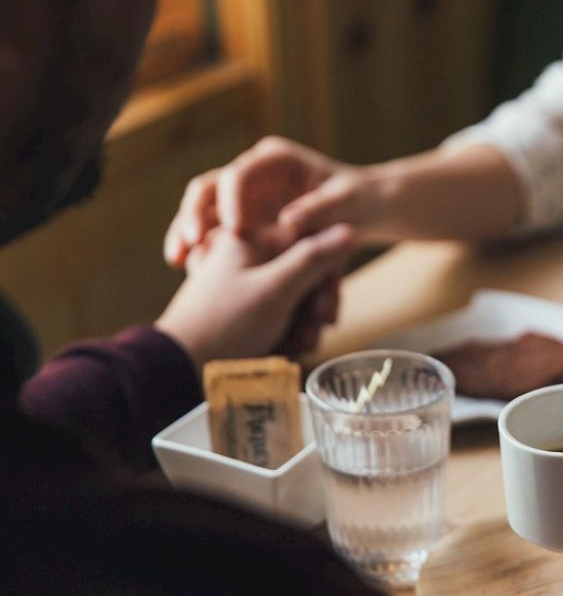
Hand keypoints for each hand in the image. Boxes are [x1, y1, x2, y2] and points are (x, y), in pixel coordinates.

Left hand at [156, 224, 354, 368]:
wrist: (181, 366)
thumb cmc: (224, 324)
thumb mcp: (276, 288)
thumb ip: (313, 258)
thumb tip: (347, 229)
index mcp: (250, 238)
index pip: (308, 243)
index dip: (324, 276)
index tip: (324, 306)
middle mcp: (248, 256)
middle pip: (305, 273)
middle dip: (314, 307)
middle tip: (314, 331)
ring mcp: (246, 283)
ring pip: (296, 297)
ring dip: (304, 324)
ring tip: (297, 346)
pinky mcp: (245, 308)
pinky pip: (281, 314)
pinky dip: (289, 331)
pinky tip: (287, 348)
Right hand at [164, 137, 381, 266]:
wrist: (364, 209)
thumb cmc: (359, 200)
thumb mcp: (347, 203)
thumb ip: (321, 209)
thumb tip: (290, 221)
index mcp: (275, 160)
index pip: (240, 173)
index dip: (232, 199)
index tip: (234, 229)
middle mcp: (253, 173)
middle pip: (209, 188)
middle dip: (194, 213)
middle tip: (190, 243)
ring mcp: (243, 196)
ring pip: (203, 210)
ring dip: (186, 232)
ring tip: (178, 260)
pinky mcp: (241, 219)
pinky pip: (211, 231)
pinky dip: (199, 247)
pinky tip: (188, 269)